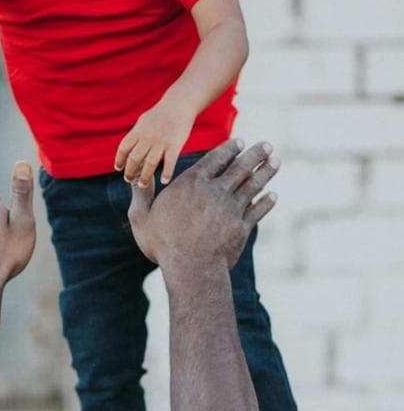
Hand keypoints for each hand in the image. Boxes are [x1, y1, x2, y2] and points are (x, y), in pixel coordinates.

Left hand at [114, 97, 195, 187]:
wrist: (179, 104)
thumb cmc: (161, 114)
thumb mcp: (144, 121)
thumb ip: (136, 134)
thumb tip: (128, 146)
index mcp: (138, 131)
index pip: (124, 148)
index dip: (119, 159)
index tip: (118, 168)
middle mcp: (147, 137)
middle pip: (134, 159)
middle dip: (129, 172)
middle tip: (128, 180)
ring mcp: (161, 142)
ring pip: (149, 164)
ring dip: (144, 177)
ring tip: (142, 185)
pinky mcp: (175, 145)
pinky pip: (170, 162)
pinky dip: (167, 173)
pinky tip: (164, 181)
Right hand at [127, 139, 277, 270]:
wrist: (191, 269)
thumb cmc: (163, 244)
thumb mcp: (141, 217)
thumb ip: (141, 194)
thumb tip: (135, 176)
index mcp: (192, 183)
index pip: (215, 159)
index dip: (229, 148)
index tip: (240, 141)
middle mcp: (215, 191)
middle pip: (240, 167)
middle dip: (255, 154)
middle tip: (267, 144)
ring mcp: (231, 209)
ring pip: (253, 185)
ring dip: (266, 171)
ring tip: (275, 161)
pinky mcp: (242, 228)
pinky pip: (258, 210)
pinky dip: (267, 202)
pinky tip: (273, 195)